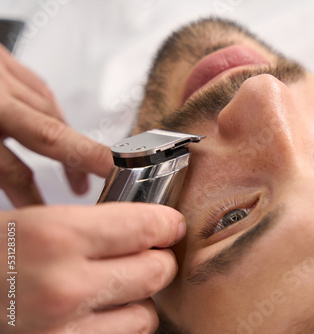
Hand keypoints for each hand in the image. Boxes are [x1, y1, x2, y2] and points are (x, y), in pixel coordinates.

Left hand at [0, 44, 112, 206]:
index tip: (47, 218)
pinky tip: (61, 130)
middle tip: (111, 179)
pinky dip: (56, 115)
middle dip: (86, 161)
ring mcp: (3, 77)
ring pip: (51, 114)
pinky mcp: (8, 62)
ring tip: (81, 173)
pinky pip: (43, 92)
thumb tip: (3, 190)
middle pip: (52, 137)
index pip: (13, 174)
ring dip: (73, 144)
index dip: (34, 201)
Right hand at [0, 202, 185, 333]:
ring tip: (112, 290)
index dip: (165, 224)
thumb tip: (148, 227)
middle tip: (143, 255)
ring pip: (146, 316)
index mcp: (56, 235)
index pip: (146, 226)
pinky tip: (98, 314)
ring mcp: (63, 332)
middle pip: (157, 271)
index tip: (169, 225)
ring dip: (137, 301)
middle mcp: (64, 286)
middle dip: (156, 260)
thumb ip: (92, 226)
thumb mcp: (32, 223)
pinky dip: (117, 328)